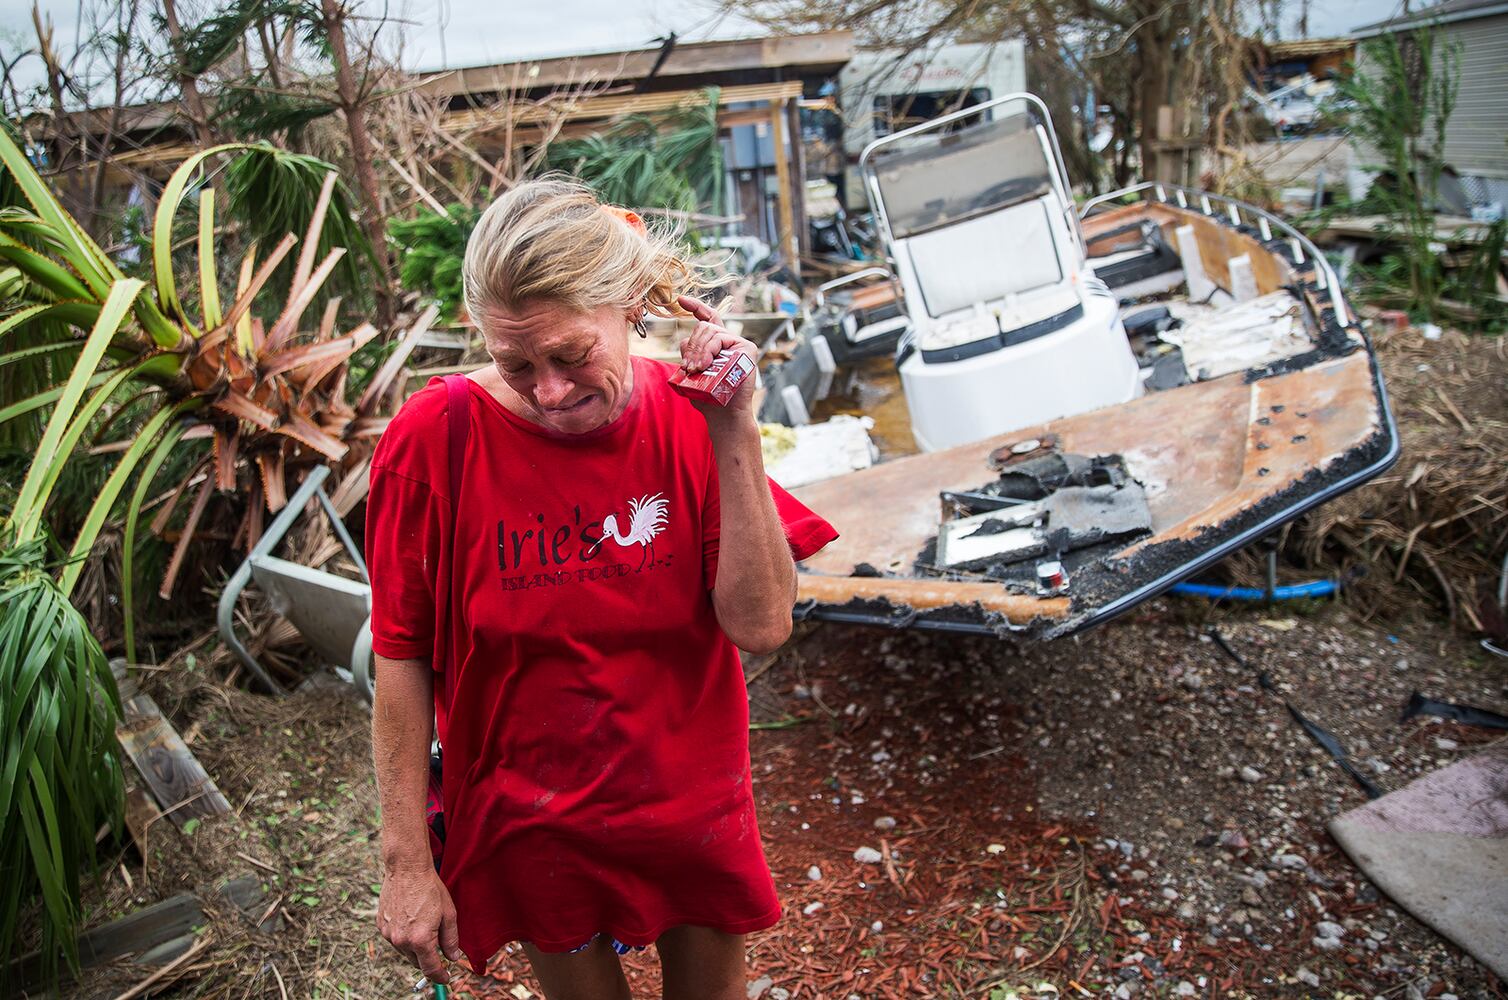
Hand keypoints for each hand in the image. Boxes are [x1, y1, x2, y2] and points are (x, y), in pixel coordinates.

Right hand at [378, 863, 461, 983]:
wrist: (406, 869)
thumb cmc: (430, 888)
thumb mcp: (448, 914)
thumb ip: (451, 939)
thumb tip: (453, 957)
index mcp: (420, 939)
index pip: (430, 968)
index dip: (440, 976)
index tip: (446, 979)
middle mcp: (401, 940)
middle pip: (417, 962)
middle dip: (429, 960)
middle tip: (440, 951)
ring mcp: (389, 934)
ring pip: (405, 951)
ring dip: (416, 947)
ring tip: (424, 926)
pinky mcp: (381, 926)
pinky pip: (395, 939)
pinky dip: (404, 936)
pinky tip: (411, 920)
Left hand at [676, 295, 757, 424]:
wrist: (723, 415)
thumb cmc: (707, 398)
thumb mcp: (692, 372)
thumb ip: (689, 355)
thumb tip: (684, 339)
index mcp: (718, 345)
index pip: (708, 320)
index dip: (695, 307)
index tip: (681, 300)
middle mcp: (730, 342)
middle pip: (703, 328)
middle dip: (692, 346)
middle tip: (688, 368)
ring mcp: (740, 344)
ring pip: (709, 332)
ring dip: (698, 351)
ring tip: (695, 370)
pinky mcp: (747, 348)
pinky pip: (720, 339)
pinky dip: (708, 351)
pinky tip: (705, 365)